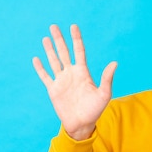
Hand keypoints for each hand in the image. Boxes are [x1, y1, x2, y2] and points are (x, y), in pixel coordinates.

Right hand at [32, 24, 116, 140]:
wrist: (82, 124)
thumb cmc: (95, 110)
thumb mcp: (104, 94)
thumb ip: (107, 78)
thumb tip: (115, 62)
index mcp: (83, 72)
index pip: (79, 51)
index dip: (76, 39)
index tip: (73, 26)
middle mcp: (71, 74)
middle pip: (64, 52)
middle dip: (59, 39)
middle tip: (54, 26)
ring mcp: (61, 81)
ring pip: (54, 61)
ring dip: (49, 50)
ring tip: (45, 38)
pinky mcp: (53, 90)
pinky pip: (45, 76)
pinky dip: (40, 68)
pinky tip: (36, 58)